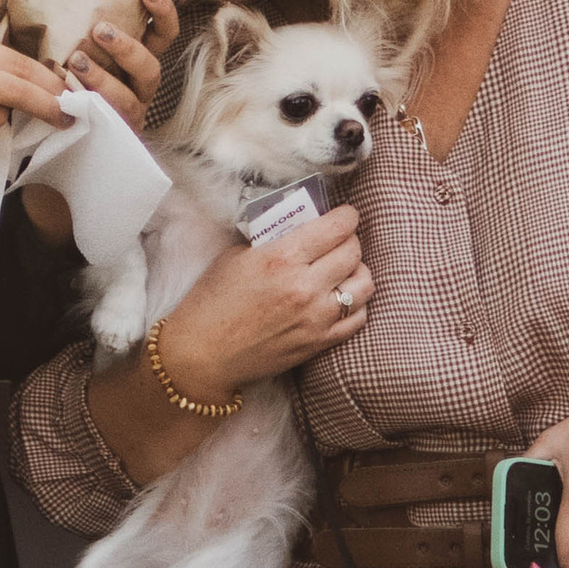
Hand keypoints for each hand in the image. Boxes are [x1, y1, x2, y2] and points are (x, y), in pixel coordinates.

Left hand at [65, 0, 182, 141]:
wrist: (58, 115)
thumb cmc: (68, 66)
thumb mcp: (79, 39)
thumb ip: (76, 15)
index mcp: (137, 57)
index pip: (162, 34)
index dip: (162, 13)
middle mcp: (138, 84)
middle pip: (149, 67)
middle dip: (128, 48)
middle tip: (101, 29)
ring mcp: (128, 111)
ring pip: (127, 98)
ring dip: (103, 78)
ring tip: (76, 61)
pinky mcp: (110, 132)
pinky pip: (104, 121)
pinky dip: (87, 106)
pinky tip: (66, 94)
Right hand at [155, 207, 374, 401]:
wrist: (205, 353)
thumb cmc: (212, 300)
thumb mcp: (235, 255)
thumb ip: (271, 239)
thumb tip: (297, 225)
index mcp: (282, 258)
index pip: (335, 228)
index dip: (347, 216)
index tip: (345, 214)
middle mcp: (305, 287)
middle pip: (353, 252)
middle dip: (350, 238)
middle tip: (339, 237)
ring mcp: (317, 318)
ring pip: (364, 284)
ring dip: (357, 270)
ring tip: (342, 267)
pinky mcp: (320, 343)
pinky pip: (358, 317)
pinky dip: (356, 302)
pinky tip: (342, 295)